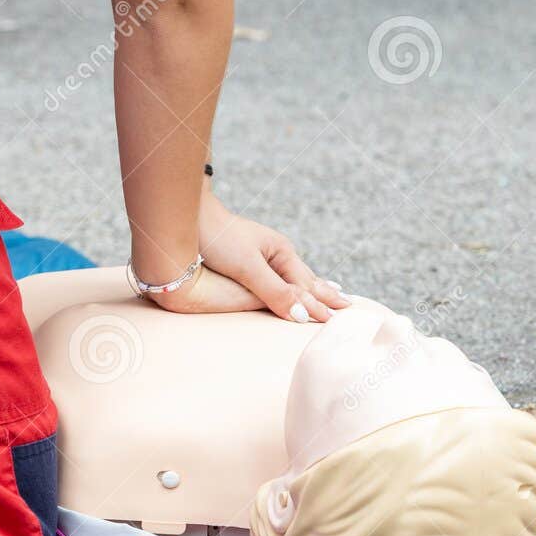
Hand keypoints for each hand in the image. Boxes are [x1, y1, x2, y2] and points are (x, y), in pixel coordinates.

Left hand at [147, 194, 349, 322]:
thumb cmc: (217, 239)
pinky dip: (293, 285)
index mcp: (282, 253)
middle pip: (306, 279)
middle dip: (325, 292)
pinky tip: (291, 284)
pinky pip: (279, 278)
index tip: (342, 316)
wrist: (188, 219)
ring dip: (312, 289)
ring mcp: (263, 257)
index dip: (323, 302)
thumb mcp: (248, 267)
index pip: (307, 285)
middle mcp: (276, 255)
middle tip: (347, 304)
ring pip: (294, 278)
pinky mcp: (248, 262)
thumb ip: (275, 292)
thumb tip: (303, 316)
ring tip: (328, 293)